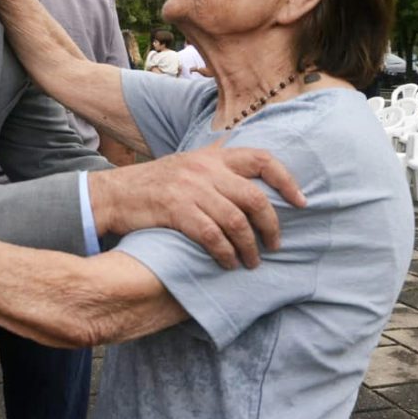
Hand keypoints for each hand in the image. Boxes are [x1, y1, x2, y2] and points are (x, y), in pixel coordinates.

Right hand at [87, 140, 303, 269]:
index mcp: (213, 155)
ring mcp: (190, 188)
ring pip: (236, 221)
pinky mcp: (176, 209)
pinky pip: (212, 235)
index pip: (262, 159)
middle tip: (274, 246)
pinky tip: (227, 263)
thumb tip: (251, 174)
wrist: (115, 193)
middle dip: (271, 226)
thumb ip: (217, 166)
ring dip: (249, 247)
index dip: (287, 180)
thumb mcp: (188, 164)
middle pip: (255, 197)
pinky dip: (225, 253)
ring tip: (251, 263)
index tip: (302, 202)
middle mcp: (205, 168)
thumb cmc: (156, 184)